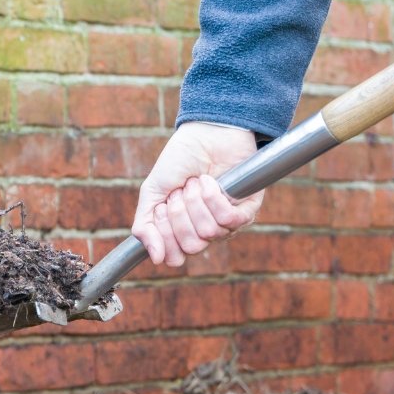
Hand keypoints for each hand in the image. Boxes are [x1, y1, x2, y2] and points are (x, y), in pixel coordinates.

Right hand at [131, 122, 263, 266]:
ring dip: (196, 200)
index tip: (163, 207)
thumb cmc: (179, 160)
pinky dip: (214, 196)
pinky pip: (229, 219)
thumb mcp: (152, 192)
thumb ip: (145, 226)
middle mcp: (206, 232)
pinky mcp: (248, 208)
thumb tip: (155, 260)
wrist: (205, 133)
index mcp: (183, 231)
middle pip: (192, 245)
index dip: (165, 232)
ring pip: (209, 232)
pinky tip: (212, 181)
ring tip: (197, 181)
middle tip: (181, 190)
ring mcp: (228, 223)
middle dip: (180, 213)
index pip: (174, 256)